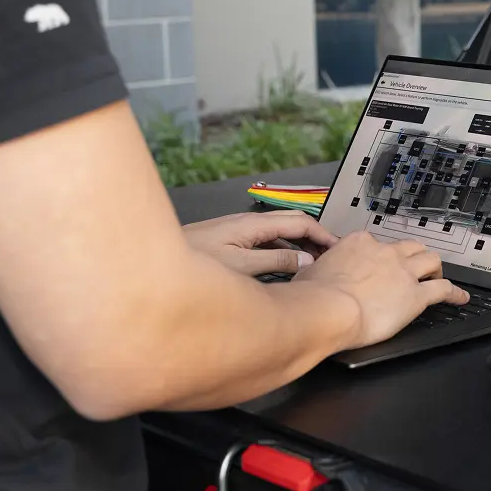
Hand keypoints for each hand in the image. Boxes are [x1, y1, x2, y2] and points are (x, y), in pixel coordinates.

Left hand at [184, 211, 337, 275]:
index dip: (322, 234)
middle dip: (314, 238)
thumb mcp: (241, 267)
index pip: (299, 222)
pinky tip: (283, 268)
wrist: (153, 262)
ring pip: (277, 234)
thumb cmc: (190, 262)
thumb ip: (276, 263)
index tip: (338, 248)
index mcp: (252, 225)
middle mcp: (246, 224)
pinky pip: (264, 242)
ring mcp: (237, 232)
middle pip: (291, 224)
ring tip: (313, 264)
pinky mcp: (229, 242)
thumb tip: (305, 261)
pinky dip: (281, 252)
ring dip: (298, 246)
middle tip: (331, 256)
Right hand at [295, 231, 468, 348]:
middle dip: (414, 256)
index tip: (380, 262)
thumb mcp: (309, 273)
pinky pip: (443, 290)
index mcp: (359, 243)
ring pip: (431, 260)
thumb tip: (311, 276)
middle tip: (414, 268)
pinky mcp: (416, 296)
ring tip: (436, 277)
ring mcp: (403, 273)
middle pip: (410, 247)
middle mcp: (385, 253)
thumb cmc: (313, 296)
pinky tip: (460, 298)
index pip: (376, 243)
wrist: (328, 310)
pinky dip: (454, 293)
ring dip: (435, 268)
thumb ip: (318, 271)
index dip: (381, 254)